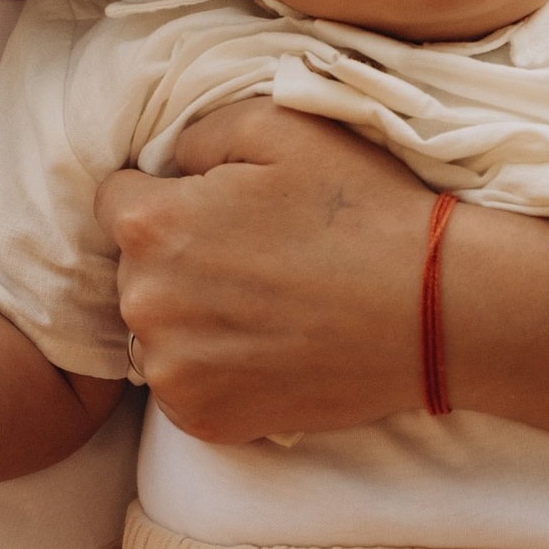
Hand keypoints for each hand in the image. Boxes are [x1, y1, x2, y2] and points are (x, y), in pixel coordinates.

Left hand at [98, 102, 437, 442]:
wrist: (432, 312)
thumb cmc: (359, 210)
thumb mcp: (278, 127)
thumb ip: (196, 132)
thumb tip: (165, 161)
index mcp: (152, 226)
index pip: (116, 201)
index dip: (167, 196)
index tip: (219, 209)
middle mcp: (144, 305)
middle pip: (133, 270)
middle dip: (177, 260)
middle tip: (255, 259)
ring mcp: (172, 372)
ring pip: (155, 333)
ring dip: (191, 320)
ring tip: (266, 307)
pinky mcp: (203, 421)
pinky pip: (183, 387)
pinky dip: (214, 371)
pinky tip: (268, 350)